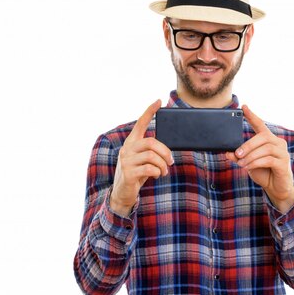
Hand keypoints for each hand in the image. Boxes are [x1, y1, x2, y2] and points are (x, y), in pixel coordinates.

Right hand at [110, 100, 173, 216]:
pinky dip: (158, 172)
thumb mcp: (142, 160)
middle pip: (151, 142)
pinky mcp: (128, 173)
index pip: (140, 123)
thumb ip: (150, 152)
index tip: (158, 101)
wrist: (122, 193)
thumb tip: (168, 151)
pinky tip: (157, 175)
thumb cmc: (136, 174)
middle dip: (165, 152)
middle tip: (171, 161)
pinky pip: (149, 169)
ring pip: (151, 156)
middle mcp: (127, 149)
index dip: (149, 112)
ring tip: (164, 171)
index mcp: (131, 143)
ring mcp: (126, 161)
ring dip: (163, 165)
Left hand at [225, 105, 293, 213]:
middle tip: (237, 153)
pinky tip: (248, 167)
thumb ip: (239, 157)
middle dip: (248, 144)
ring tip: (241, 163)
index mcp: (269, 140)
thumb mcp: (248, 163)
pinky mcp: (284, 163)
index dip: (252, 116)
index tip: (243, 107)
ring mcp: (283, 153)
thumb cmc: (263, 172)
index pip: (260, 124)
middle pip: (263, 136)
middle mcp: (278, 143)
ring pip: (265, 148)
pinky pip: (268, 159)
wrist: (276, 188)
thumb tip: (227, 152)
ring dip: (250, 155)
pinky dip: (256, 162)